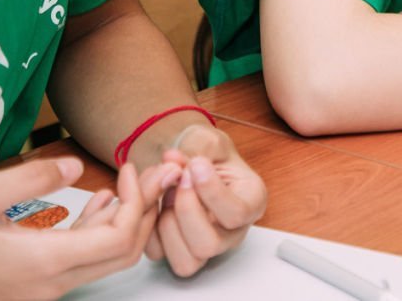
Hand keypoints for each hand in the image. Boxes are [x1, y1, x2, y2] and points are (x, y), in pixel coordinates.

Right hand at [0, 156, 170, 300]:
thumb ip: (32, 177)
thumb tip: (76, 167)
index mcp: (46, 262)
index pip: (120, 238)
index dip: (137, 203)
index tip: (128, 168)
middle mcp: (54, 283)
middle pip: (124, 254)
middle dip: (144, 212)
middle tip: (147, 174)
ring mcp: (44, 290)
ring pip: (106, 261)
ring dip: (126, 223)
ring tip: (128, 183)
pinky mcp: (34, 287)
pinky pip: (83, 263)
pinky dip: (99, 233)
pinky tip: (95, 205)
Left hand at [144, 124, 266, 276]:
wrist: (194, 164)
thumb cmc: (210, 154)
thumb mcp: (211, 140)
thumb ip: (196, 147)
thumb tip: (172, 160)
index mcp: (252, 202)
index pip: (237, 213)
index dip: (211, 191)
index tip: (195, 164)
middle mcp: (232, 232)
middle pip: (208, 244)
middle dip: (185, 209)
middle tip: (178, 178)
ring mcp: (205, 246)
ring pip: (186, 260)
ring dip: (167, 222)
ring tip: (167, 191)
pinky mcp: (178, 252)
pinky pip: (159, 254)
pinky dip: (149, 227)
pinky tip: (155, 202)